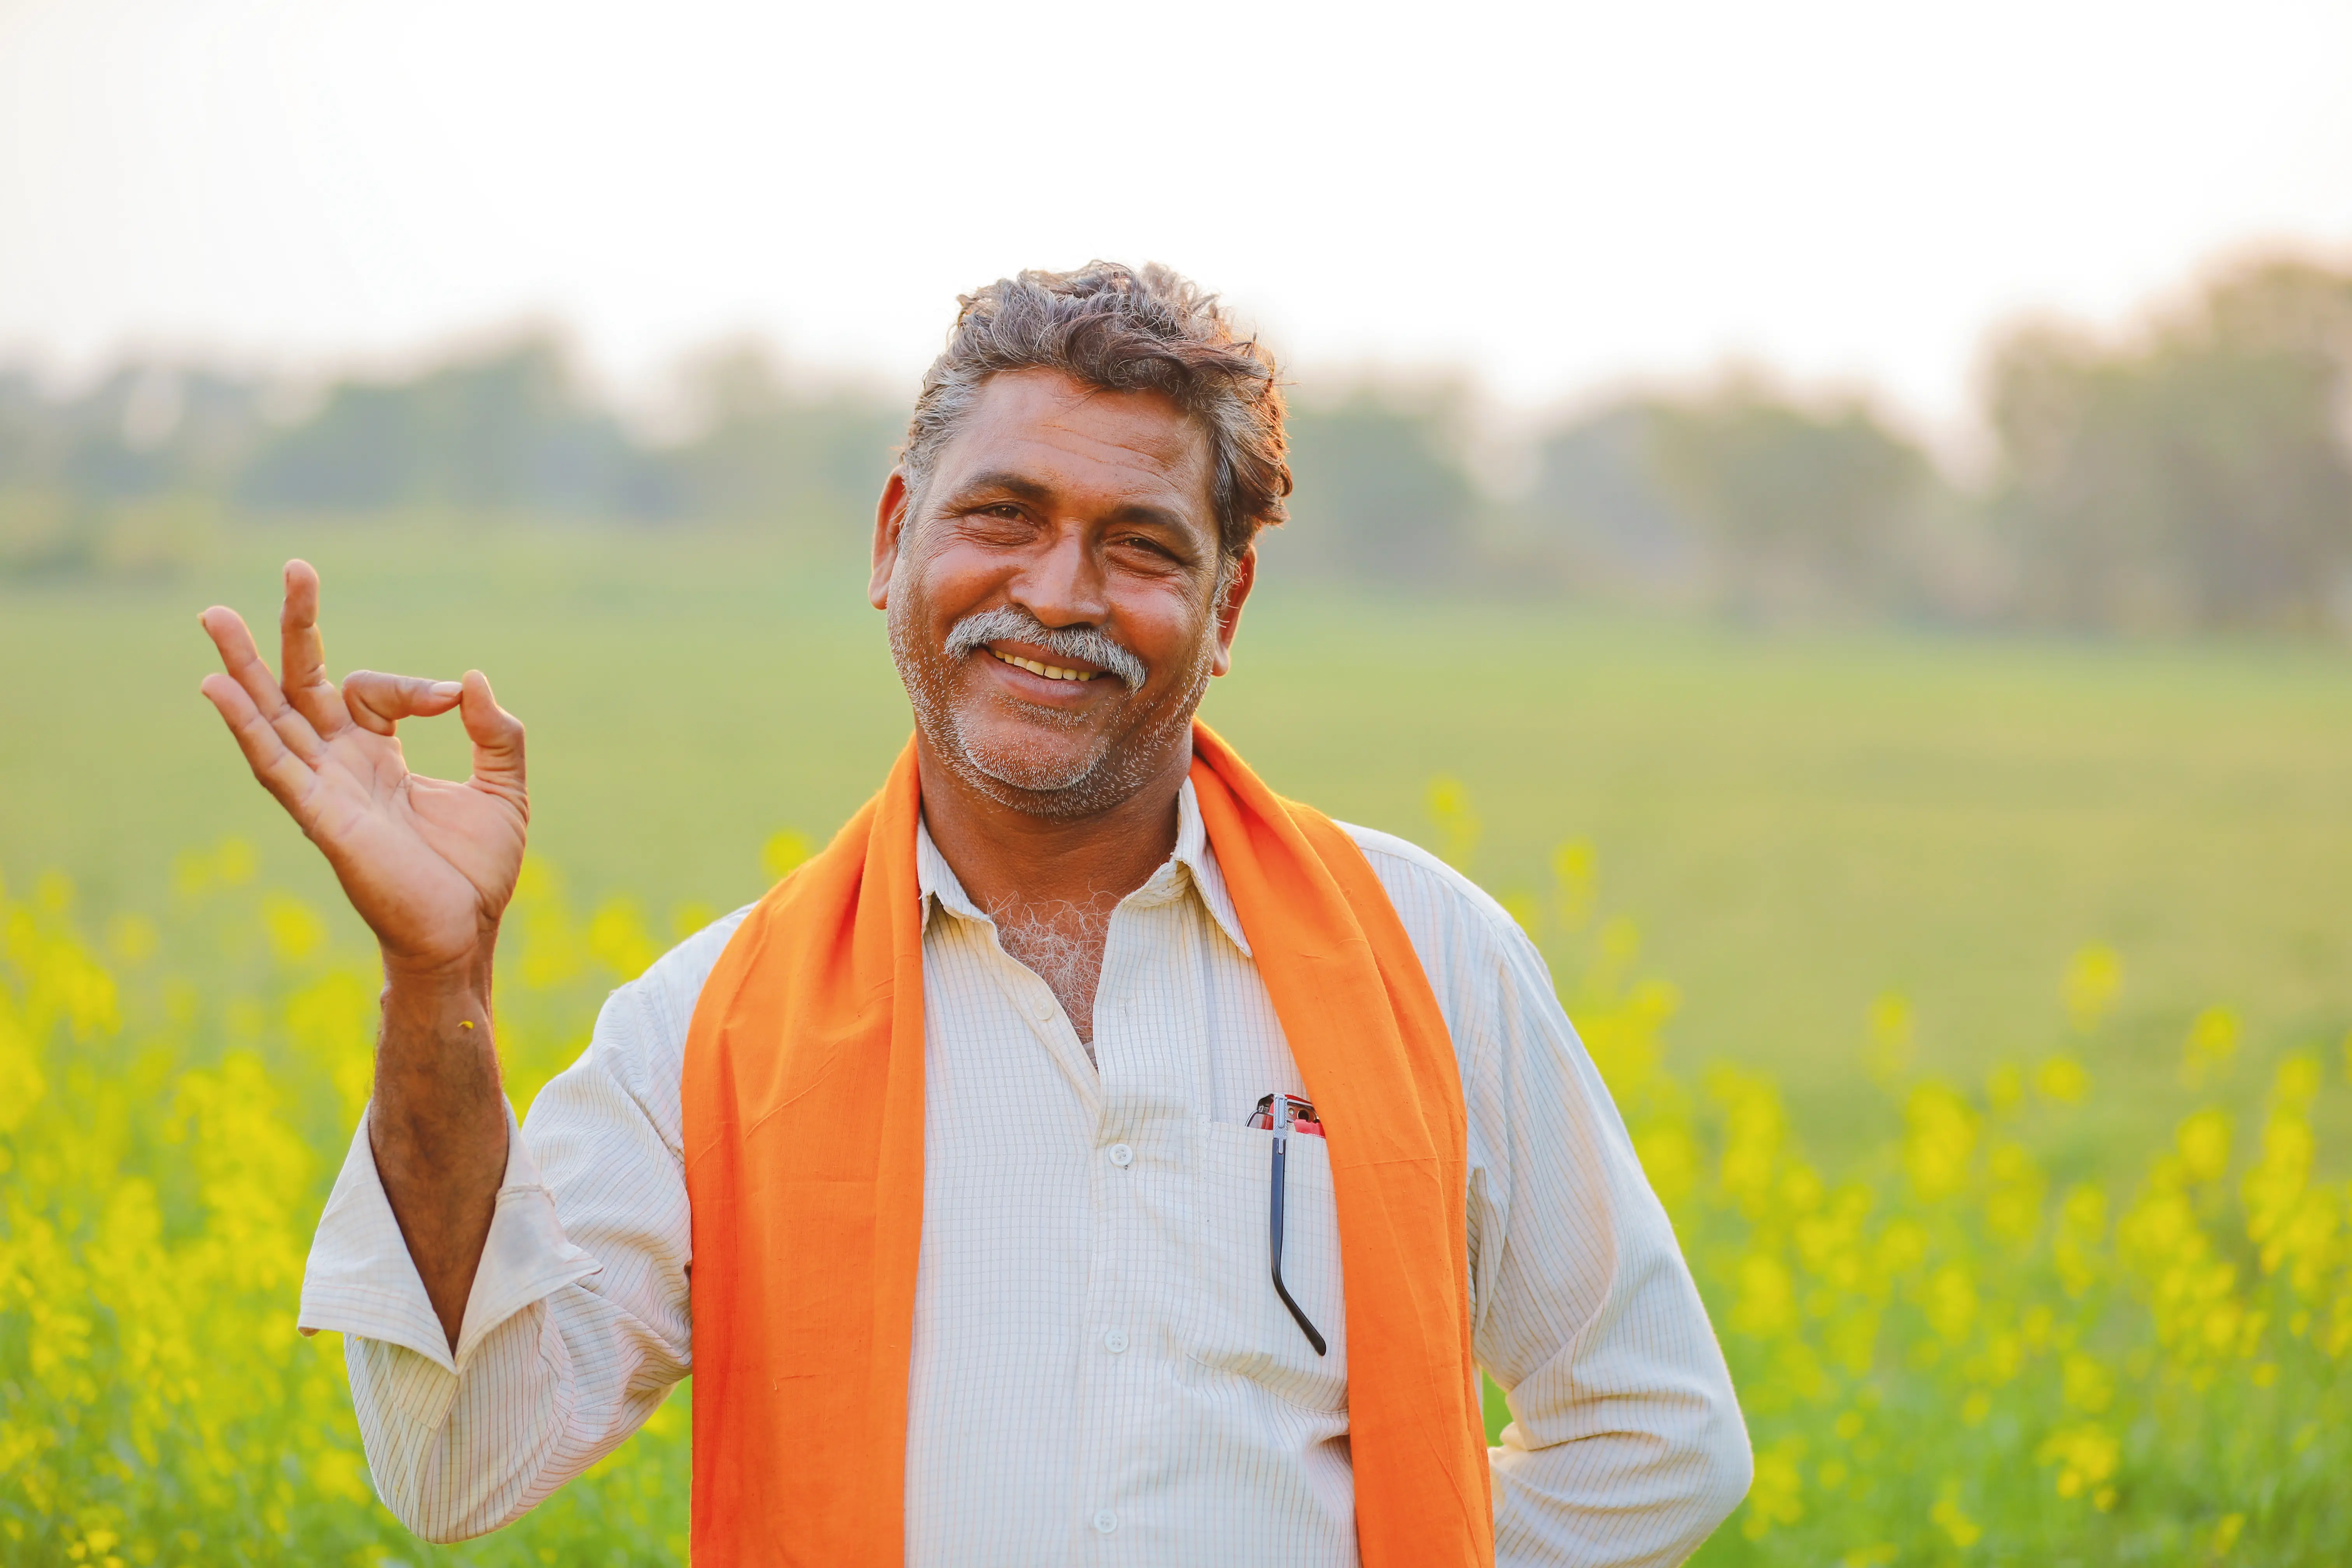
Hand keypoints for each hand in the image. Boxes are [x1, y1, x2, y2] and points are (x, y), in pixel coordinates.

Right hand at [198, 559, 527, 979]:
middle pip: (305, 684)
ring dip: (245, 667)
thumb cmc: (476, 871)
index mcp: (378, 755)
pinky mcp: (320, 817)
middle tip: (294, 568)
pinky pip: (275, 765)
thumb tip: (473, 681)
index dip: (415, 686)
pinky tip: (219, 689)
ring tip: (214, 614)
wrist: (466, 932)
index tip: (453, 698)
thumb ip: (496, 733)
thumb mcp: (504, 788)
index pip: (375, 692)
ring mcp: (325, 789)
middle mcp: (342, 765)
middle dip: (296, 629)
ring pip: (274, 716)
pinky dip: (247, 726)